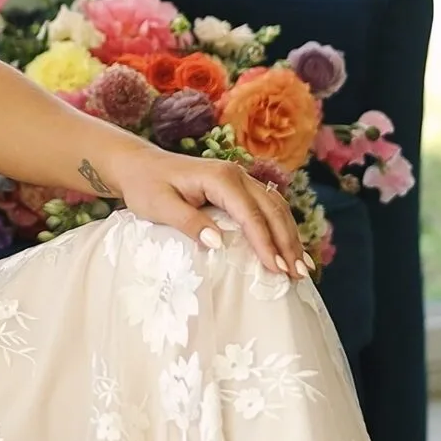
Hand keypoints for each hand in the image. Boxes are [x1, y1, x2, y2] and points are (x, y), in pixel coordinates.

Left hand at [112, 148, 310, 278]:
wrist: (138, 165)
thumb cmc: (145, 185)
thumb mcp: (160, 206)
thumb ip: (189, 223)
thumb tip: (218, 243)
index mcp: (220, 177)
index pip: (251, 214)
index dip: (266, 243)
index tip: (277, 270)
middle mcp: (236, 174)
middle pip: (272, 210)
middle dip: (287, 243)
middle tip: (300, 275)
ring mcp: (240, 179)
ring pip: (276, 207)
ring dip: (290, 236)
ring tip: (302, 267)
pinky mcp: (238, 188)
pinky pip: (268, 207)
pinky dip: (281, 227)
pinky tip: (289, 248)